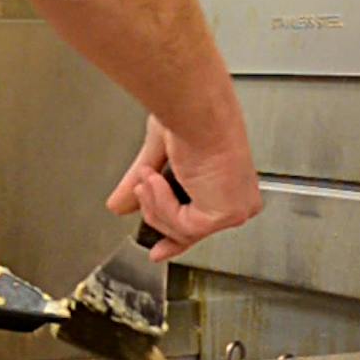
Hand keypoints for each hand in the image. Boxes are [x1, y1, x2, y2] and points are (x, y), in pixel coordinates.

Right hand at [105, 113, 260, 259]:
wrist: (194, 108)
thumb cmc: (189, 116)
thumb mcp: (160, 157)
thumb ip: (145, 187)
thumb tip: (120, 205)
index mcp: (230, 185)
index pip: (202, 222)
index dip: (176, 239)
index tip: (158, 251)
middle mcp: (239, 199)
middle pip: (190, 231)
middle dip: (157, 215)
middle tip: (138, 188)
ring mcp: (235, 210)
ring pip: (182, 232)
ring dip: (155, 203)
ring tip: (148, 174)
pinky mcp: (224, 216)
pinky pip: (183, 228)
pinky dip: (162, 204)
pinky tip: (157, 179)